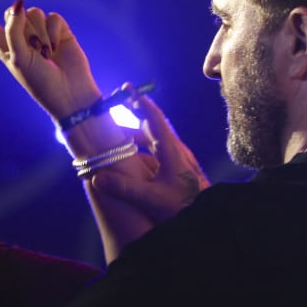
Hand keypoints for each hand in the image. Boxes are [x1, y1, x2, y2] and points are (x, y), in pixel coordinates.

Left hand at [0, 0, 101, 119]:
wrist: (69, 94)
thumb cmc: (39, 82)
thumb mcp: (19, 58)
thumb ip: (13, 29)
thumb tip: (18, 3)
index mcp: (4, 46)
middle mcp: (21, 37)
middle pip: (12, 12)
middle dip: (23, 28)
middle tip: (33, 51)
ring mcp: (40, 33)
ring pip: (34, 12)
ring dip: (40, 34)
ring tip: (46, 54)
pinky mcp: (58, 31)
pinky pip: (52, 17)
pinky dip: (53, 32)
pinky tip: (56, 49)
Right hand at [90, 94, 208, 222]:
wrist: (209, 218)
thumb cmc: (185, 207)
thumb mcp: (153, 199)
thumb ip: (125, 188)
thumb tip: (97, 178)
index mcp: (171, 151)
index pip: (155, 119)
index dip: (141, 102)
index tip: (128, 88)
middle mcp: (175, 151)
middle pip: (152, 126)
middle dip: (134, 113)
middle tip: (117, 102)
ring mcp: (177, 160)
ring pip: (153, 140)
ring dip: (136, 134)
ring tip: (116, 132)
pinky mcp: (177, 170)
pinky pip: (156, 154)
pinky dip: (141, 150)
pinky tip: (130, 159)